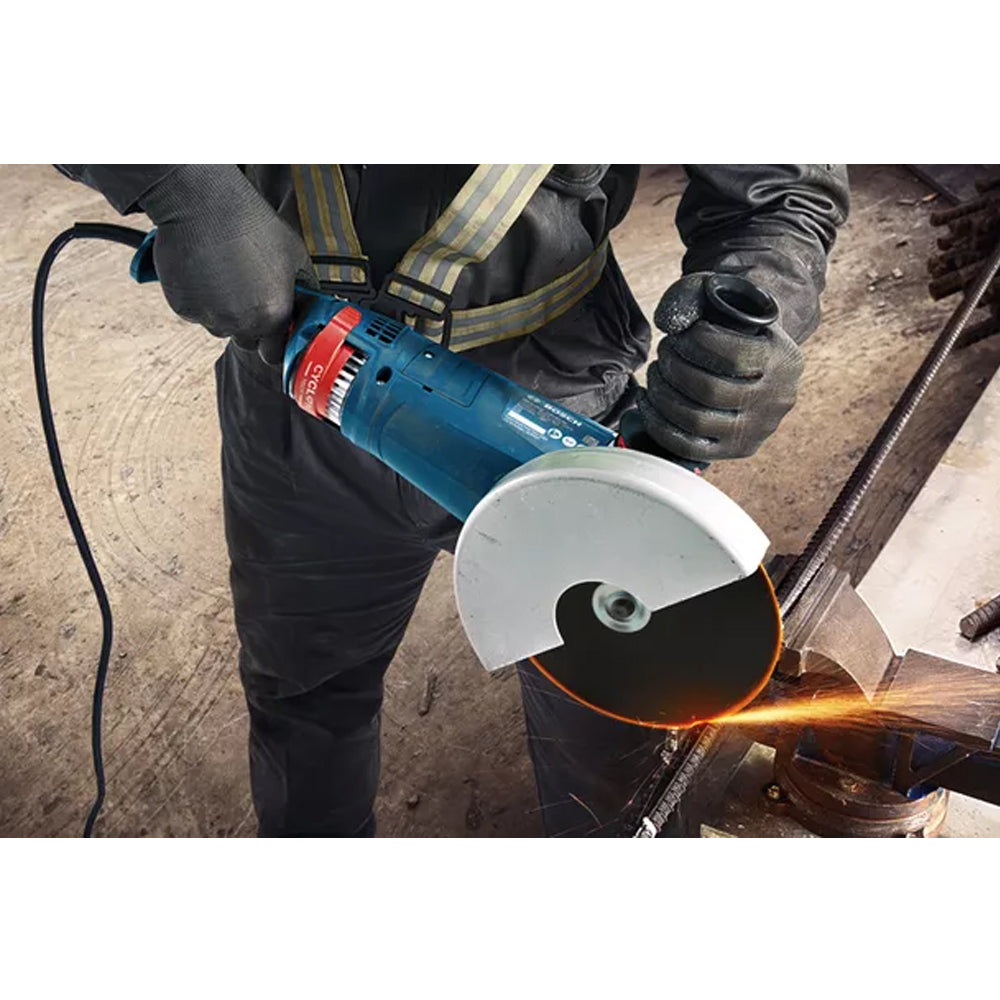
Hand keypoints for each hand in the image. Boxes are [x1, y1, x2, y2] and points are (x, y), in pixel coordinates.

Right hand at [139, 165, 312, 364]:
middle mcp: (240, 323)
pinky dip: (200, 300)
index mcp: (272, 315)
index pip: (274, 354)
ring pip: (219, 327)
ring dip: (224, 312)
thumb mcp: (295, 256)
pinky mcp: (183, 307)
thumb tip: (311, 303)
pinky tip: (207, 272)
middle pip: (246, 342)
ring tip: (227, 276)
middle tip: (249, 294)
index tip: (274, 332)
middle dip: (250, 326)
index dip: (275, 343)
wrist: (204, 204)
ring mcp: (208, 317)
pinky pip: (196, 313)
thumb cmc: (251, 224)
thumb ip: (305, 288)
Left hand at [637, 272, 803, 461]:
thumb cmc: (734, 326)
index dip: (696, 343)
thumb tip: (669, 322)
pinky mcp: (735, 450)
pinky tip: (648, 401)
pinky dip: (659, 424)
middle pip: (710, 390)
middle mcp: (776, 398)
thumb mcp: (727, 299)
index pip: (734, 356)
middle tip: (663, 352)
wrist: (758, 359)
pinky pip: (689, 446)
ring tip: (655, 373)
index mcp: (784, 358)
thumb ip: (696, 296)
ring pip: (696, 420)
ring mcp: (756, 429)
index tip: (681, 334)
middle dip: (674, 368)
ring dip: (662, 395)